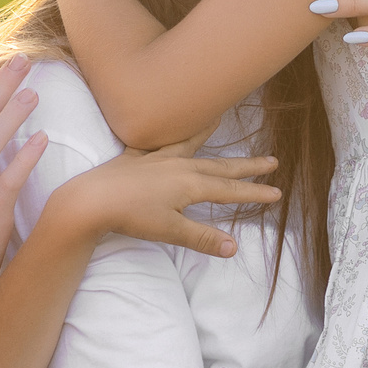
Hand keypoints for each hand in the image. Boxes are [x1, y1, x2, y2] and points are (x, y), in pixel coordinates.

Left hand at [50, 136, 278, 258]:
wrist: (91, 198)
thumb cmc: (132, 216)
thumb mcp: (171, 231)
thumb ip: (203, 238)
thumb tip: (235, 247)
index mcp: (191, 184)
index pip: (231, 190)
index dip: (255, 193)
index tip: (276, 193)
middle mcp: (179, 166)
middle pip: (220, 166)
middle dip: (247, 166)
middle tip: (272, 160)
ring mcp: (157, 158)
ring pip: (191, 144)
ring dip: (208, 134)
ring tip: (221, 120)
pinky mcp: (136, 158)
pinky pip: (158, 140)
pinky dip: (169, 132)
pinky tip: (168, 128)